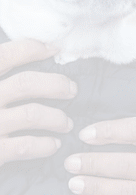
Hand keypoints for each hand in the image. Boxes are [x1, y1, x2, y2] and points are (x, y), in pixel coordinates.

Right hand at [0, 39, 75, 165]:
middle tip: (71, 90)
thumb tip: (28, 52)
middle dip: (55, 84)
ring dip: (56, 118)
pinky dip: (45, 145)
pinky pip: (26, 145)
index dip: (31, 49)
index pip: (4, 56)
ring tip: (66, 123)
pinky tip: (52, 145)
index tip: (54, 49)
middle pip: (26, 83)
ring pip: (32, 114)